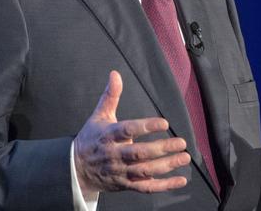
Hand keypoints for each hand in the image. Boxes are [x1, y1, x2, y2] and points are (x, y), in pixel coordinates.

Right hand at [73, 70, 190, 196]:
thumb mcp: (99, 115)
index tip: (164, 122)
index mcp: (108, 135)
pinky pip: (146, 187)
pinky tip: (180, 179)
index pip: (128, 131)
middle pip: (139, 153)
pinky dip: (164, 186)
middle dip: (161, 149)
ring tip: (184, 157)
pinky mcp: (125, 184)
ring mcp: (120, 171)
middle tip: (181, 142)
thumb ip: (110, 95)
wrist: (77, 168)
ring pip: (145, 171)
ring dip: (166, 166)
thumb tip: (115, 74)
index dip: (146, 127)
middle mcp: (114, 155)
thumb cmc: (91, 138)